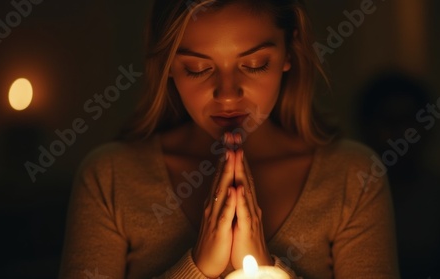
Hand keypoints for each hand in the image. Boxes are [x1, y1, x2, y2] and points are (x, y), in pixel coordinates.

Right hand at [192, 143, 236, 277]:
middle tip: (231, 137)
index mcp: (215, 200)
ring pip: (221, 190)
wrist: (205, 261)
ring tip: (232, 155)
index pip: (221, 173)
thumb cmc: (215, 237)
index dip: (226, 154)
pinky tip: (234, 189)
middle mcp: (213, 203)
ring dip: (226, 172)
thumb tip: (228, 181)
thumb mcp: (219, 212)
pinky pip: (225, 213)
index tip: (232, 137)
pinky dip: (229, 200)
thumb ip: (223, 197)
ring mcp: (215, 215)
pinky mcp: (219, 228)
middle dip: (226, 155)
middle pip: (220, 175)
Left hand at [230, 135, 272, 268]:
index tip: (230, 139)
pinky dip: (241, 198)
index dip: (235, 156)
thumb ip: (237, 199)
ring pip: (245, 188)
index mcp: (245, 200)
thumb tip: (233, 183)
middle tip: (234, 136)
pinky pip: (244, 211)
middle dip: (238, 155)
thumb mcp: (239, 214)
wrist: (253, 261)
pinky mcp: (248, 227)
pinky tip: (237, 187)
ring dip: (241, 170)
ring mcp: (251, 213)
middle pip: (244, 174)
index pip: (240, 173)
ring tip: (236, 153)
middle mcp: (250, 203)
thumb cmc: (244, 239)